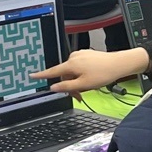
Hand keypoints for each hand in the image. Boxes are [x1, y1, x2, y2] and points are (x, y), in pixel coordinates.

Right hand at [31, 48, 149, 94]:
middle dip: (70, 86)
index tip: (32, 76)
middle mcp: (74, 57)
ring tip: (88, 88)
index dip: (42, 75)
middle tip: (79, 96)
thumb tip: (54, 87)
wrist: (119, 64)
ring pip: (73, 72)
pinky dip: (82, 75)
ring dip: (77, 81)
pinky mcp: (87, 55)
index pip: (52, 71)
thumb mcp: (84, 85)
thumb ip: (67, 87)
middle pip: (65, 74)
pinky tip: (91, 79)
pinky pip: (79, 67)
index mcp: (71, 64)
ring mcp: (81, 55)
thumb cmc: (104, 73)